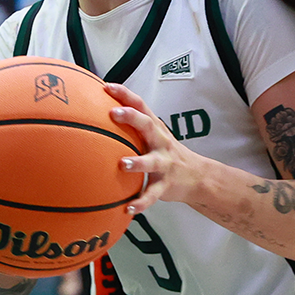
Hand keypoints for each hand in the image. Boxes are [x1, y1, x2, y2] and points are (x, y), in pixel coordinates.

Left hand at [106, 83, 199, 213]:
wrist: (198, 176)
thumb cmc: (166, 153)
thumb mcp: (153, 136)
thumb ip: (131, 128)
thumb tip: (96, 118)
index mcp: (155, 129)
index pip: (140, 105)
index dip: (125, 94)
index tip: (106, 86)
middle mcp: (160, 142)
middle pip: (148, 124)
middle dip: (131, 117)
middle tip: (114, 113)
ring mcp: (165, 163)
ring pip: (152, 162)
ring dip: (137, 162)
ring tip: (122, 164)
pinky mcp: (166, 185)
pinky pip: (153, 194)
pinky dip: (141, 202)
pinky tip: (128, 208)